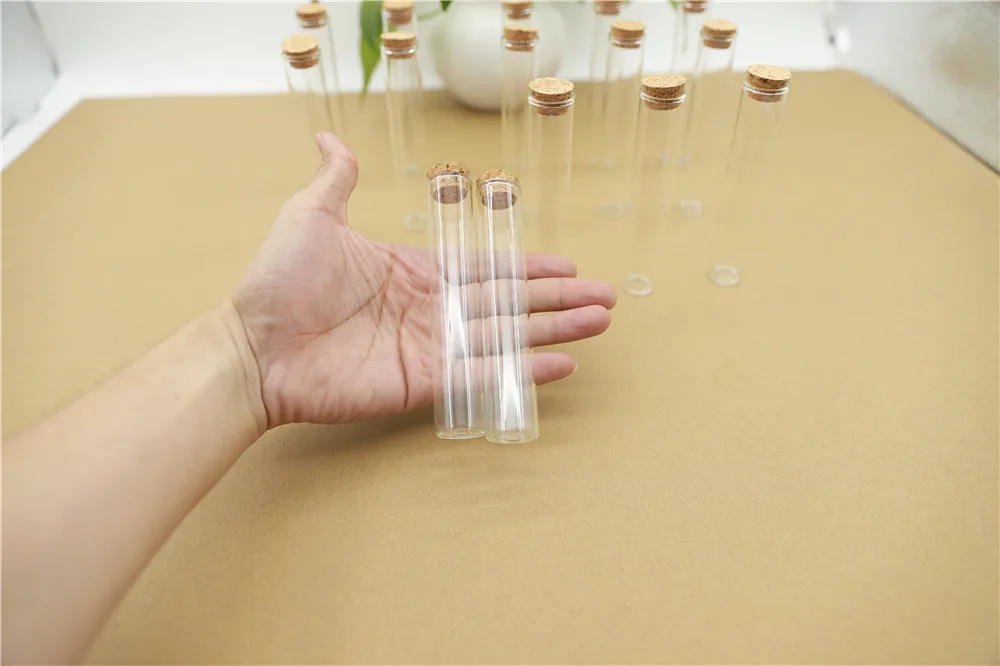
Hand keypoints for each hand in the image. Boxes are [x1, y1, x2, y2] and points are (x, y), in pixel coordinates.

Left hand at [230, 133, 615, 427]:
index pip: (485, 268)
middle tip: (604, 298)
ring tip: (599, 323)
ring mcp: (431, 349)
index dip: (528, 267)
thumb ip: (336, 180)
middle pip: (509, 302)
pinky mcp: (424, 383)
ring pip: (507, 337)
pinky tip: (562, 365)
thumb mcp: (311, 217)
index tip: (568, 266)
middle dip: (558, 300)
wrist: (254, 347)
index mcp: (414, 271)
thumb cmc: (278, 283)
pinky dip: (524, 372)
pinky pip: (484, 376)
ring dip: (554, 331)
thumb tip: (328, 135)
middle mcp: (431, 310)